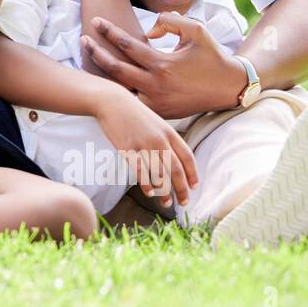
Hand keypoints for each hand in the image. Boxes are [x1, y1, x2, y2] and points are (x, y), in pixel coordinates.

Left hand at [82, 11, 250, 118]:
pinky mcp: (160, 112)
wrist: (229, 88)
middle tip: (83, 39)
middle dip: (96, 53)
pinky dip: (119, 91)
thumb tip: (147, 29)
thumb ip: (170, 21)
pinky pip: (133, 102)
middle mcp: (156, 86)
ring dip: (103, 75)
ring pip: (121, 89)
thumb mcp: (196, 31)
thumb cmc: (212, 56)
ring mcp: (156, 102)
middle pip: (116, 69)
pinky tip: (106, 80)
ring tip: (87, 59)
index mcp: (163, 64)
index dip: (109, 32)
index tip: (96, 21)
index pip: (127, 45)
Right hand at [92, 85, 198, 207]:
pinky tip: (149, 193)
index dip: (192, 174)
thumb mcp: (157, 123)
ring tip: (167, 203)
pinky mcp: (128, 149)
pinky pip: (140, 171)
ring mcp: (143, 145)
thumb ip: (168, 139)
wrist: (113, 102)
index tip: (194, 187)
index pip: (187, 157)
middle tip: (184, 202)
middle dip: (182, 189)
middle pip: (176, 169)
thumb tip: (176, 159)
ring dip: (165, 192)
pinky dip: (146, 185)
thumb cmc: (136, 114)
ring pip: (159, 174)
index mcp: (169, 133)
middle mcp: (159, 140)